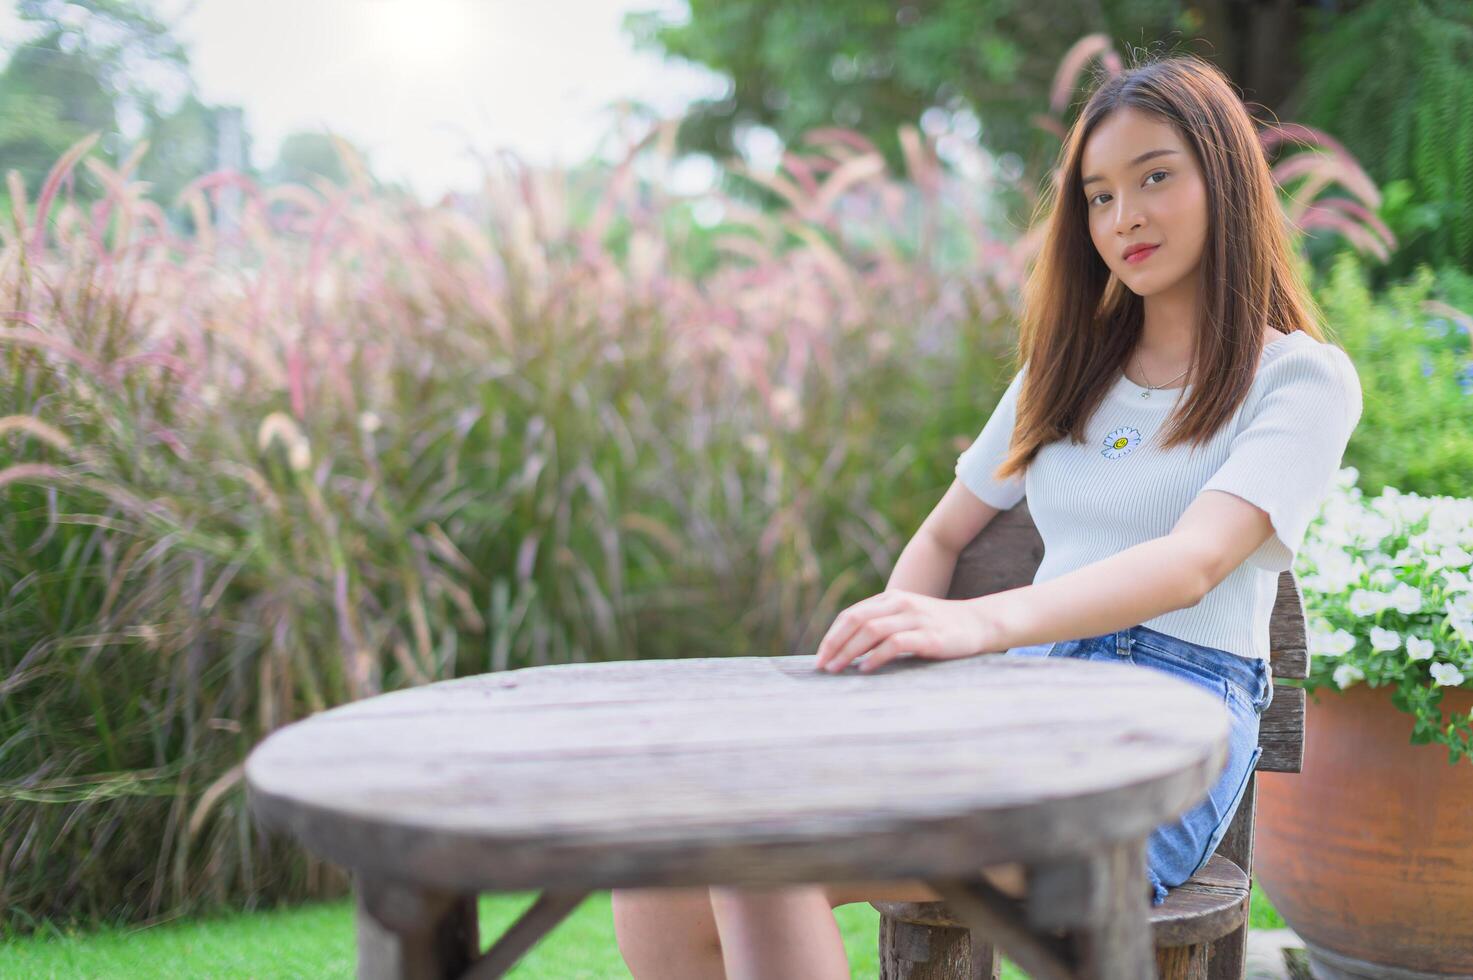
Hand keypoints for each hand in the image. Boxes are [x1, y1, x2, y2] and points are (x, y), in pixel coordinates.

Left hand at [812, 589, 1002, 673]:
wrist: (977, 623)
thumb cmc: (936, 626)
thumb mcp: (906, 618)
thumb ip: (881, 626)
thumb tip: (847, 649)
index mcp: (890, 599)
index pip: (851, 615)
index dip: (832, 635)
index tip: (821, 657)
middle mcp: (900, 604)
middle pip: (856, 621)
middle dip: (834, 644)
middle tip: (822, 666)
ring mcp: (915, 618)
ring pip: (871, 631)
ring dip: (849, 651)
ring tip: (837, 669)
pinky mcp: (929, 636)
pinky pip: (895, 644)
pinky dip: (876, 657)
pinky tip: (866, 669)